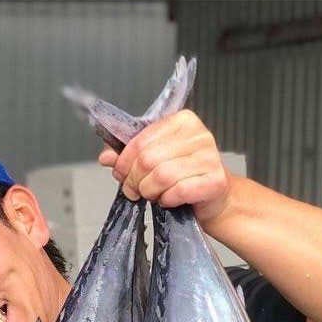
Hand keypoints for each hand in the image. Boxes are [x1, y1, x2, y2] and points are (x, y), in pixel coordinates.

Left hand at [99, 109, 230, 224]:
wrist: (213, 197)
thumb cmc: (182, 176)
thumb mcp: (152, 161)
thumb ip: (128, 156)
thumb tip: (106, 156)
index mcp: (182, 121)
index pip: (140, 140)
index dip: (124, 162)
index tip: (122, 174)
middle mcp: (198, 134)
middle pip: (148, 159)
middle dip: (134, 180)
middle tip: (135, 190)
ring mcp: (209, 156)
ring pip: (161, 176)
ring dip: (150, 192)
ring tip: (154, 194)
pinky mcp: (215, 180)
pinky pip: (178, 191)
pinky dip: (167, 200)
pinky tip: (169, 199)